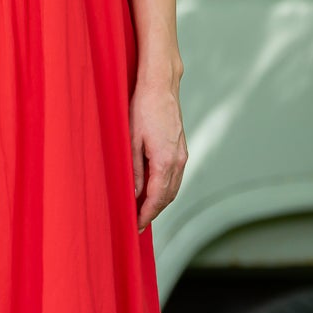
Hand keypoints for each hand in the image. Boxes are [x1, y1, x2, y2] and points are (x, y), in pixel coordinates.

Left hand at [130, 75, 186, 231]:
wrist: (160, 85)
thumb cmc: (142, 109)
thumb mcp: (130, 140)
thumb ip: (133, 170)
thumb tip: (134, 194)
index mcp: (165, 161)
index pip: (156, 198)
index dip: (145, 215)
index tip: (135, 227)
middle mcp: (178, 161)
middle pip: (167, 197)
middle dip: (153, 213)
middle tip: (137, 224)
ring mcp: (182, 154)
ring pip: (173, 188)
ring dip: (160, 202)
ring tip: (143, 212)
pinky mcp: (181, 149)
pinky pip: (175, 177)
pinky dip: (165, 189)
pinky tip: (153, 191)